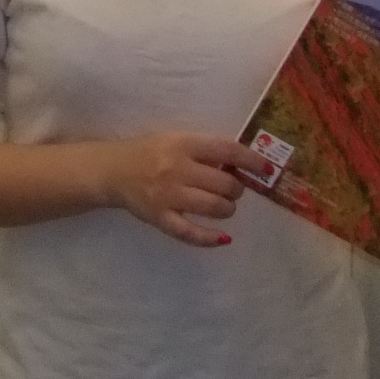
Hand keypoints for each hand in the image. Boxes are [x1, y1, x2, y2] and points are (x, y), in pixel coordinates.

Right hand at [98, 133, 276, 247]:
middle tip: (230, 190)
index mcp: (183, 144)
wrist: (113, 171)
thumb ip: (204, 150)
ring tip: (222, 206)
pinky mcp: (161, 218)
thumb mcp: (175, 140)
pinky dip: (211, 238)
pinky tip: (223, 238)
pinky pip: (191, 233)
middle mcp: (177, 168)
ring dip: (227, 209)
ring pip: (215, 208)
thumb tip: (241, 165)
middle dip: (236, 190)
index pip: (227, 151)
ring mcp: (169, 196)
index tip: (266, 169)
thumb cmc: (149, 152)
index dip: (251, 161)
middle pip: (225, 184)